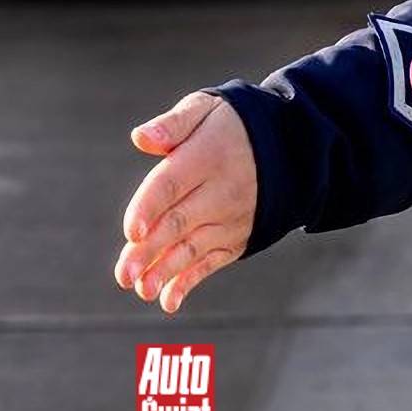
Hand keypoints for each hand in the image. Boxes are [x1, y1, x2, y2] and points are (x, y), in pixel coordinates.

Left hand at [112, 90, 255, 314]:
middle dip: (149, 251)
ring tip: (140, 290)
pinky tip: (168, 300)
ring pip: (192, 248)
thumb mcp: (205, 109)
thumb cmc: (229, 126)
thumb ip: (172, 125)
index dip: (149, 207)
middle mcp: (220, 192)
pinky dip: (190, 282)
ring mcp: (229, 220)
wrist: (288, 149)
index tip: (130, 232)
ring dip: (165, 271)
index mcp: (207, 157)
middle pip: (178, 223)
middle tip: (123, 275)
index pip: (172, 184)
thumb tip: (140, 138)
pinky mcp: (235, 240)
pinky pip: (211, 263)